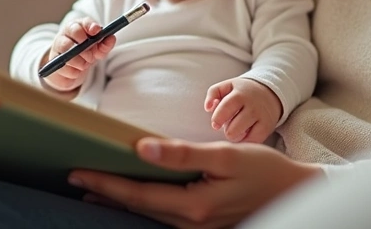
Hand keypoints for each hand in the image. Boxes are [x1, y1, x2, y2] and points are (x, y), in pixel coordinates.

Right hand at [41, 18, 114, 92]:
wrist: (72, 69)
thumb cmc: (85, 52)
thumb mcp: (97, 47)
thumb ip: (105, 43)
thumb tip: (111, 38)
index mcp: (75, 26)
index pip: (82, 22)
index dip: (90, 26)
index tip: (96, 31)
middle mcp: (64, 35)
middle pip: (73, 34)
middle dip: (85, 47)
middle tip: (91, 56)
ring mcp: (57, 49)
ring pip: (69, 54)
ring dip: (81, 62)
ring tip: (85, 64)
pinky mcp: (54, 65)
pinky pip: (67, 69)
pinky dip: (76, 72)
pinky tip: (76, 70)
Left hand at [69, 137, 321, 227]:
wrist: (296, 195)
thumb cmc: (264, 170)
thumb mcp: (225, 155)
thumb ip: (182, 154)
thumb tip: (142, 149)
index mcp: (192, 207)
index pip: (137, 195)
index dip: (105, 183)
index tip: (77, 172)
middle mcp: (190, 223)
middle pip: (137, 207)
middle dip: (104, 193)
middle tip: (73, 177)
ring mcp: (196, 228)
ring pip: (147, 215)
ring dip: (120, 201)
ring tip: (92, 189)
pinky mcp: (202, 226)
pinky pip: (162, 216)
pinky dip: (141, 204)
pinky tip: (132, 196)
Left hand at [204, 78, 282, 142]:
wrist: (269, 92)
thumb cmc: (242, 92)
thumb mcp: (227, 85)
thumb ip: (213, 93)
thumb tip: (207, 108)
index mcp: (240, 94)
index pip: (225, 108)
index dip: (217, 118)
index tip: (215, 124)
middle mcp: (252, 106)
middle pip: (233, 128)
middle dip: (226, 130)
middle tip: (228, 125)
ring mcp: (261, 117)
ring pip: (242, 137)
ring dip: (235, 135)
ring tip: (236, 128)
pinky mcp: (267, 127)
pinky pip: (252, 142)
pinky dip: (245, 141)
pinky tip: (244, 133)